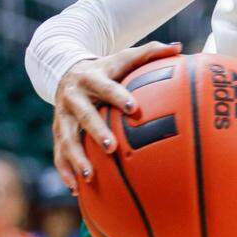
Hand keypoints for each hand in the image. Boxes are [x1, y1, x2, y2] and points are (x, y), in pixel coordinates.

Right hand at [52, 41, 181, 191]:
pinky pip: (58, 154)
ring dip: (76, 159)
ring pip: (66, 140)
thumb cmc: (107, 68)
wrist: (67, 72)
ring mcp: (62, 117)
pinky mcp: (57, 133)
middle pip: (83, 116)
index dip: (118, 96)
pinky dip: (65, 171)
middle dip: (96, 131)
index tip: (133, 108)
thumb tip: (179, 47)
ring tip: (89, 177)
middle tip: (111, 148)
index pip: (105, 87)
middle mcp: (73, 98)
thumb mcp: (124, 57)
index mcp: (91, 78)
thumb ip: (150, 52)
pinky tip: (77, 189)